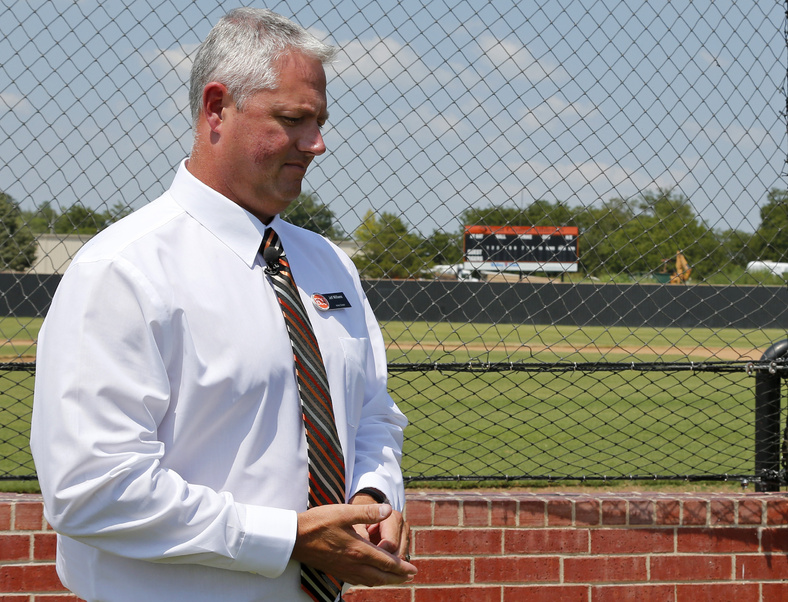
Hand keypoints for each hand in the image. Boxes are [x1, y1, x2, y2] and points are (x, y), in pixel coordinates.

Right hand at [292, 503, 416, 586]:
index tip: (413, 570)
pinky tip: (370, 576)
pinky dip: (370, 580)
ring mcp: (344, 570)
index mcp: (358, 550)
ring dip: (385, 580)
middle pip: (381, 576)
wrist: (294, 537)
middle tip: (410, 577)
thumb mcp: (344, 512)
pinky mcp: (336, 571)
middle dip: (397, 578)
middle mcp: (353, 564)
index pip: (386, 562)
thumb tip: (388, 510)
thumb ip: (367, 512)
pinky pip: (359, 581)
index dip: (401, 567)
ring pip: (370, 581)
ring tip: (394, 579)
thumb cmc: (319, 522)